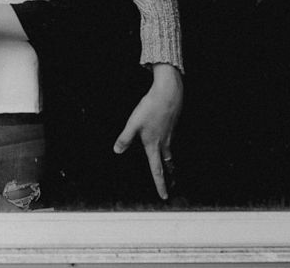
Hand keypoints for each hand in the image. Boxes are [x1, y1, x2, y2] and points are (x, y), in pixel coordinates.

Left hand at [114, 63, 182, 198]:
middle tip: (172, 186)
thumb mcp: (133, 123)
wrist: (168, 93)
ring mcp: (170, 135)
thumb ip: (125, 138)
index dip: (160, 185)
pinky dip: (170, 149)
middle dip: (169, 177)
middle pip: (167, 164)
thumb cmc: (150, 108)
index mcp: (154, 145)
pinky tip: (167, 144)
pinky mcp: (172, 126)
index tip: (164, 196)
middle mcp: (164, 143)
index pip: (157, 170)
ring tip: (171, 170)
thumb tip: (117, 150)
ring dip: (171, 164)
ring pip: (170, 153)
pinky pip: (171, 142)